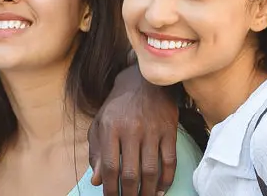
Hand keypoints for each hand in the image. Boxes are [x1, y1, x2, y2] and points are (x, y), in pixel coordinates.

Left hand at [88, 65, 179, 195]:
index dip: (110, 188)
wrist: (144, 81)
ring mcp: (152, 131)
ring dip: (148, 191)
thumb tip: (98, 181)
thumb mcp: (100, 124)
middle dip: (129, 194)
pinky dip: (167, 179)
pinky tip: (161, 189)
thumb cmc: (118, 106)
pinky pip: (170, 161)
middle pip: (130, 173)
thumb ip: (96, 152)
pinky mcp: (169, 130)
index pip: (110, 166)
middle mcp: (131, 130)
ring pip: (151, 170)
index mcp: (110, 129)